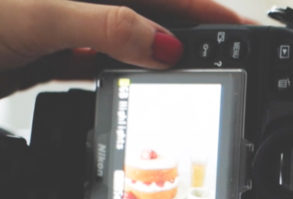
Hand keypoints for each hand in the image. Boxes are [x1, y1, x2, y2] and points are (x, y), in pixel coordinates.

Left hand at [0, 0, 253, 96]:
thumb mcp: (39, 14)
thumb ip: (107, 26)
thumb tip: (162, 44)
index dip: (203, 6)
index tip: (238, 27)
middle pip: (148, 13)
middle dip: (188, 34)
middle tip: (226, 58)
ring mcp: (64, 24)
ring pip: (126, 40)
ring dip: (157, 58)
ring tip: (195, 74)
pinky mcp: (49, 52)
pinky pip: (99, 62)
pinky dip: (121, 74)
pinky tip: (140, 82)